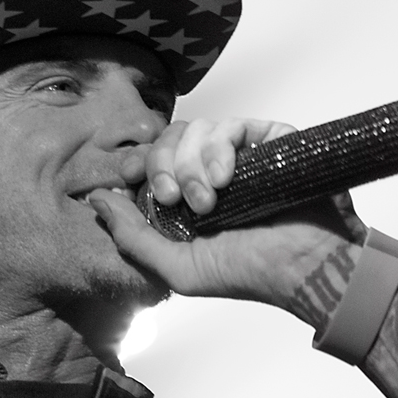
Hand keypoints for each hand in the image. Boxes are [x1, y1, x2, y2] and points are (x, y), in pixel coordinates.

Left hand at [88, 118, 366, 316]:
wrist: (302, 269)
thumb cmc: (245, 273)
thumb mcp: (175, 266)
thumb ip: (132, 235)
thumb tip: (95, 199)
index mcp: (185, 195)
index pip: (151, 158)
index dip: (141, 163)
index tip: (139, 181)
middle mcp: (210, 169)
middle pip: (170, 138)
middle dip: (165, 166)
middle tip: (178, 201)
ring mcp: (241, 153)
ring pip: (199, 128)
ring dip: (194, 163)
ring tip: (210, 199)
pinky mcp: (269, 140)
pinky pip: (235, 124)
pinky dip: (222, 147)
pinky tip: (227, 177)